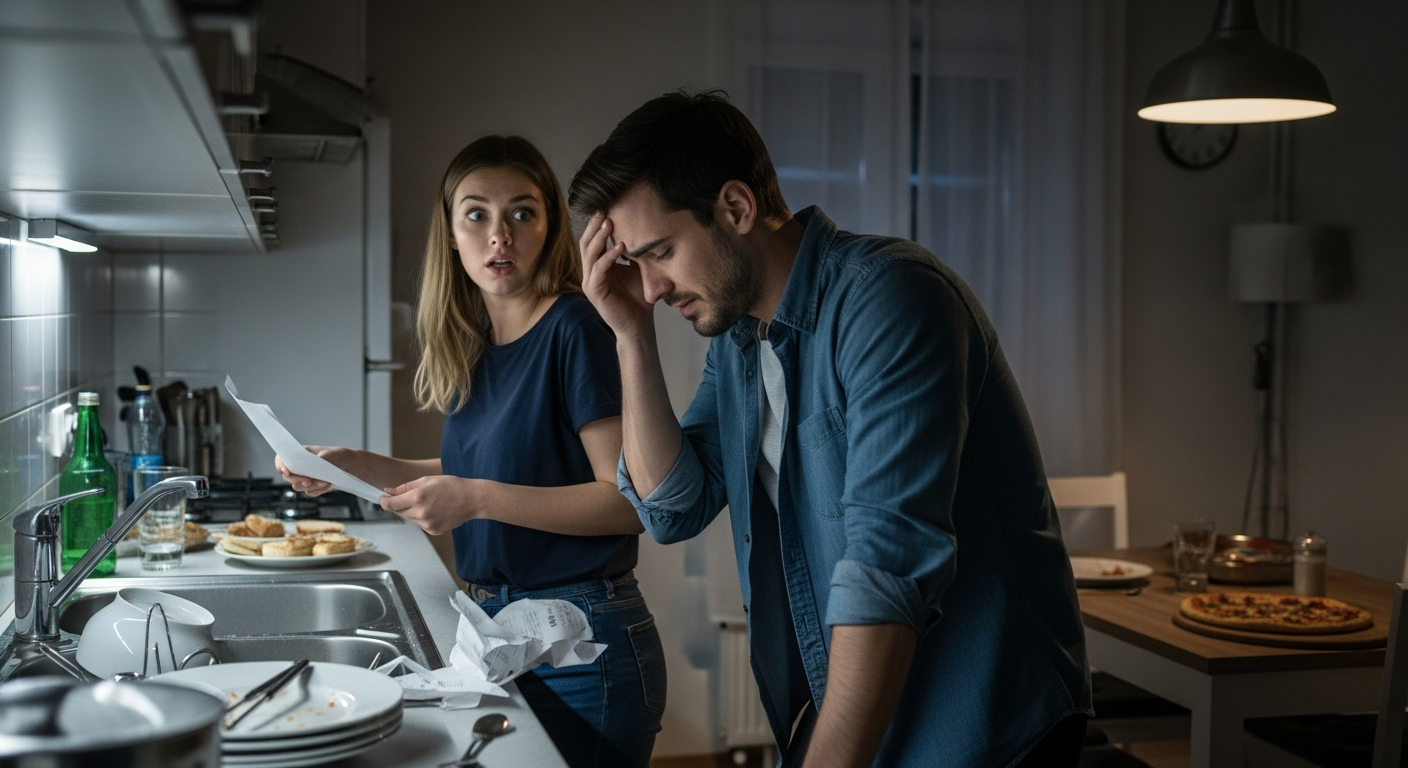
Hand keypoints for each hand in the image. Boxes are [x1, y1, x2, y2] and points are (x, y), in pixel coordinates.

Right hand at [275, 445, 356, 496]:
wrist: (350, 466)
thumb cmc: (338, 456)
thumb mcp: (329, 454)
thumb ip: (318, 460)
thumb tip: (310, 466)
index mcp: (299, 455)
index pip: (281, 460)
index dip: (281, 466)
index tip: (287, 471)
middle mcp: (299, 467)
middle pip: (288, 477)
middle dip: (298, 480)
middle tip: (309, 481)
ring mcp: (304, 478)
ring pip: (298, 487)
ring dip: (311, 486)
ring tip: (325, 481)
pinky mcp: (312, 487)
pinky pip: (309, 492)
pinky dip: (318, 490)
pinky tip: (328, 484)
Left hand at [379, 476, 476, 534]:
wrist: (472, 500)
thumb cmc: (451, 486)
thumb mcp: (427, 480)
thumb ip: (405, 487)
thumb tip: (388, 491)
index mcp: (417, 497)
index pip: (390, 504)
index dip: (383, 501)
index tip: (382, 498)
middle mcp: (420, 513)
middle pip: (398, 511)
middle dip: (400, 504)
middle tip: (412, 496)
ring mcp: (427, 524)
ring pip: (409, 518)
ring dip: (412, 510)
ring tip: (428, 502)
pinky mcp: (432, 531)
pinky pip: (420, 524)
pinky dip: (422, 517)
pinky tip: (435, 510)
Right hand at [580, 214, 652, 340]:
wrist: (638, 326)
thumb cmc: (639, 298)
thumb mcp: (639, 269)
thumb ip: (636, 252)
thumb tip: (646, 229)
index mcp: (599, 265)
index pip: (593, 240)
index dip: (598, 224)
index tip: (608, 206)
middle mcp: (591, 272)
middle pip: (586, 243)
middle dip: (594, 226)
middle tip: (604, 209)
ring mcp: (590, 282)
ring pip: (589, 253)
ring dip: (600, 237)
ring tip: (610, 223)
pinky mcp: (595, 292)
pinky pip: (599, 269)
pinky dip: (608, 256)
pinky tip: (620, 247)